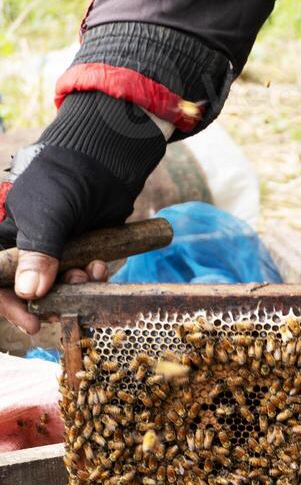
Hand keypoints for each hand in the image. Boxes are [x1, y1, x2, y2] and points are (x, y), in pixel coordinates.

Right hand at [0, 90, 165, 332]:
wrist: (106, 161)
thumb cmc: (65, 177)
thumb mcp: (47, 213)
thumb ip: (38, 252)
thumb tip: (30, 293)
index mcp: (4, 235)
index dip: (9, 305)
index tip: (33, 323)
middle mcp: (24, 247)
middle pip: (27, 290)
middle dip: (49, 300)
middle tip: (67, 307)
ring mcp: (52, 251)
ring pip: (58, 286)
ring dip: (74, 288)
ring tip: (89, 275)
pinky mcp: (77, 252)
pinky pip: (80, 277)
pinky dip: (90, 277)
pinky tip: (100, 267)